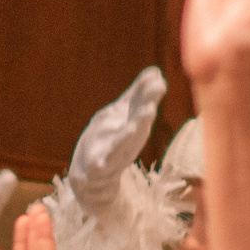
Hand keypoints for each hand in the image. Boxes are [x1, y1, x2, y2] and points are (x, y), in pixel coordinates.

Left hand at [66, 68, 167, 210]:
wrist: (91, 178)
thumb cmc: (110, 140)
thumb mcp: (124, 115)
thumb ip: (139, 95)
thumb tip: (155, 72)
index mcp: (132, 124)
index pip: (141, 106)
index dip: (148, 95)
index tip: (158, 81)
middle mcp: (125, 140)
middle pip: (136, 127)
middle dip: (143, 116)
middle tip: (150, 106)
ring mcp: (111, 155)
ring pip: (121, 147)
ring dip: (128, 137)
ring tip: (135, 127)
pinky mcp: (95, 170)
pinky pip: (98, 168)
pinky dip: (100, 165)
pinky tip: (99, 162)